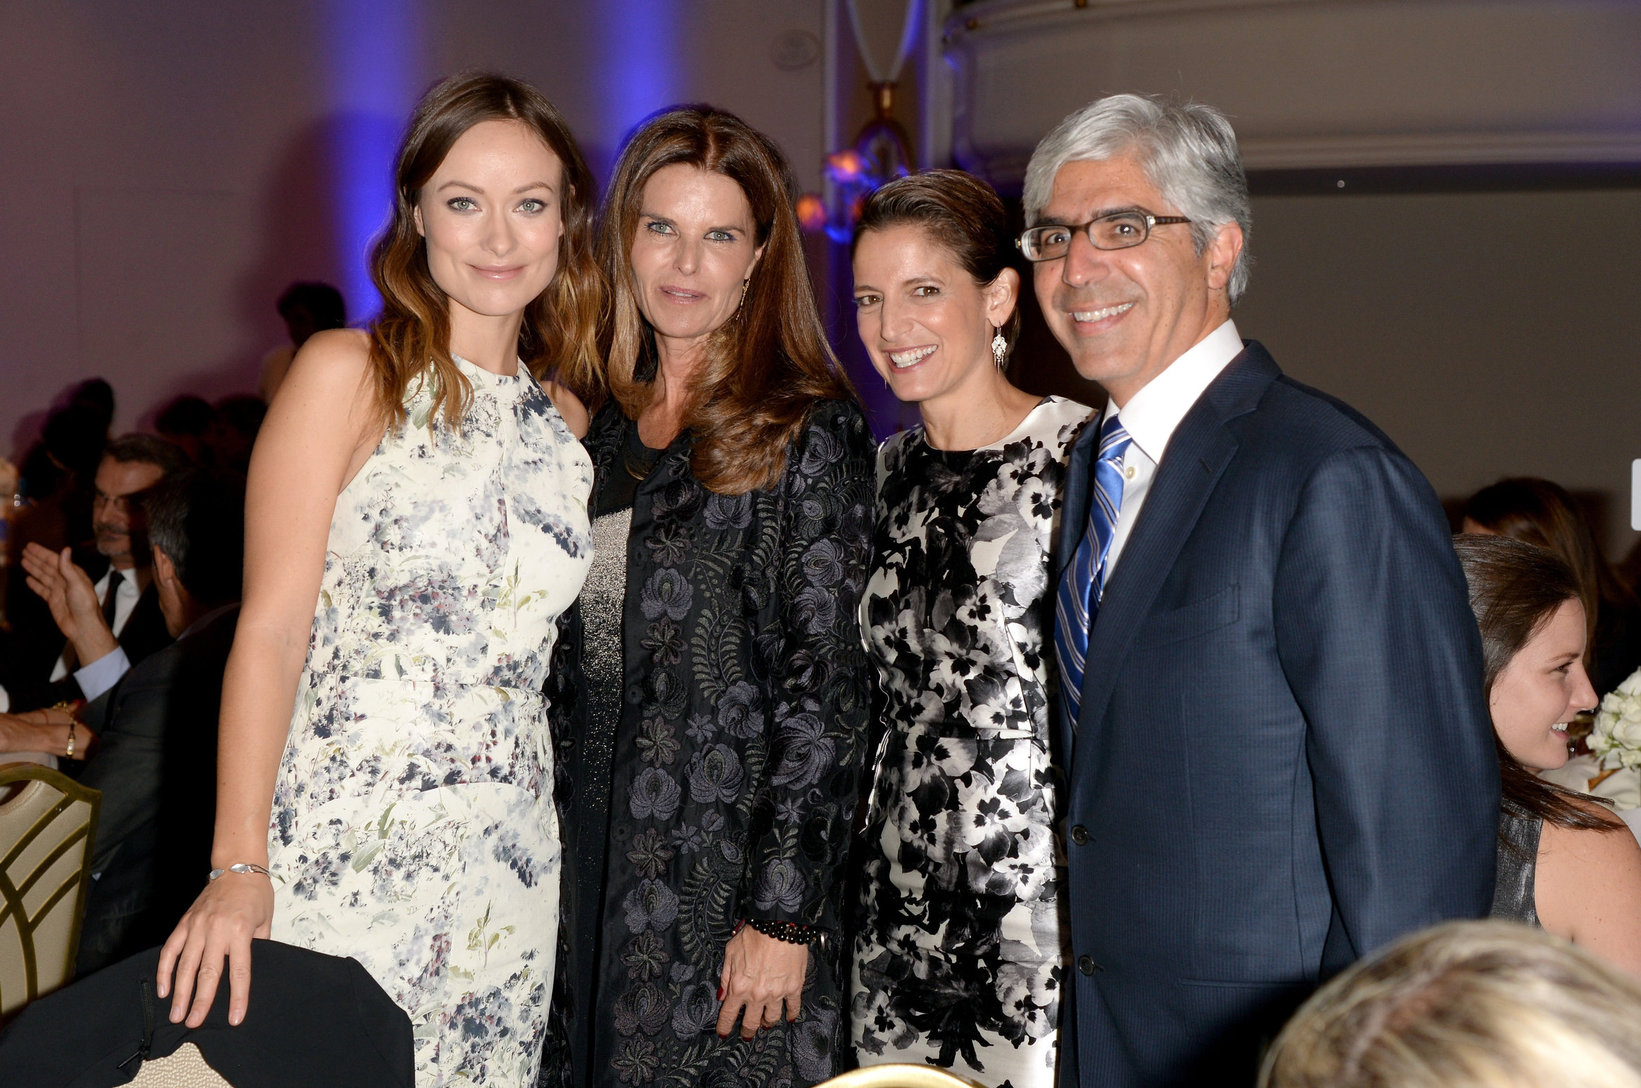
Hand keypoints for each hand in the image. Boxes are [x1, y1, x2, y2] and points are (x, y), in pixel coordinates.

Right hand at [21, 544, 115, 661]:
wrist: (83, 626)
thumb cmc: (85, 605)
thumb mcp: (77, 584)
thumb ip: (68, 568)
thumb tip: (66, 549)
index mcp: (74, 574)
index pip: (55, 560)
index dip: (42, 553)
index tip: (30, 546)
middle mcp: (66, 581)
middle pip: (47, 567)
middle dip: (36, 558)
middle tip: (24, 550)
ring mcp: (59, 591)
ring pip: (43, 576)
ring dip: (34, 569)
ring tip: (23, 561)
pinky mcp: (54, 601)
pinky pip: (42, 590)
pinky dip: (35, 584)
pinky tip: (28, 579)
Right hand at [156, 870, 273, 1026]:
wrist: (237, 867)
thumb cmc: (255, 895)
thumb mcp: (265, 921)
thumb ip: (258, 946)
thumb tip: (249, 972)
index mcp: (240, 931)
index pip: (239, 971)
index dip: (237, 997)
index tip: (234, 1018)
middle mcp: (216, 930)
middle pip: (207, 972)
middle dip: (200, 1001)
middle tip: (193, 1023)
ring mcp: (197, 926)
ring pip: (184, 965)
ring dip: (179, 992)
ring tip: (176, 1014)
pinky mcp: (184, 923)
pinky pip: (170, 950)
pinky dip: (164, 970)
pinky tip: (163, 990)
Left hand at [715, 924, 808, 1039]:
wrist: (777, 926)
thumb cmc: (753, 936)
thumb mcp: (730, 953)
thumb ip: (725, 977)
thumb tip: (722, 996)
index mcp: (738, 987)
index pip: (729, 1014)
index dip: (725, 1027)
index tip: (723, 1033)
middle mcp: (757, 995)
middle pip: (751, 1022)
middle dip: (747, 1031)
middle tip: (747, 1034)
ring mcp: (777, 993)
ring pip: (772, 1018)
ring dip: (767, 1023)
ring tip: (766, 1023)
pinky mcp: (793, 988)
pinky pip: (793, 1007)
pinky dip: (791, 1014)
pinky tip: (790, 1017)